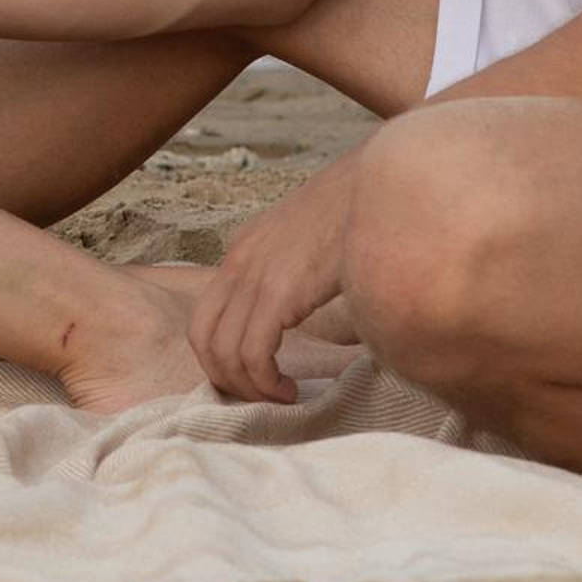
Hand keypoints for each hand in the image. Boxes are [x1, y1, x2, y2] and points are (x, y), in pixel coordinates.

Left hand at [189, 150, 360, 402]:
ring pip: (222, 352)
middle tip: (263, 397)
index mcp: (244, 250)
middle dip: (227, 379)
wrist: (379, 185)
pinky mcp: (280, 291)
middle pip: (203, 338)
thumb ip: (296, 268)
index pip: (207, 315)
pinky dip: (265, 383)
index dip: (223, 356)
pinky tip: (292, 389)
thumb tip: (308, 306)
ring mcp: (255, 275)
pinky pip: (252, 353)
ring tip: (282, 395)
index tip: (257, 377)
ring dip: (249, 388)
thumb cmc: (357, 214)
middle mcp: (239, 262)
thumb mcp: (309, 238)